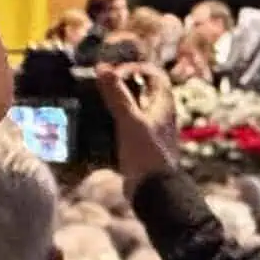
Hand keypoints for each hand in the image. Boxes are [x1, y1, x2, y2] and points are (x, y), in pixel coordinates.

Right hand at [96, 63, 176, 181]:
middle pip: (144, 91)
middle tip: (102, 84)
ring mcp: (152, 132)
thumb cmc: (147, 155)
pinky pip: (128, 128)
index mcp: (163, 105)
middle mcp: (160, 116)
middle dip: (124, 85)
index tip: (115, 73)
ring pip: (135, 110)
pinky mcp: (141, 147)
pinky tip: (99, 126)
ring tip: (96, 102)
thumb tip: (103, 68)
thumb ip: (117, 95)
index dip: (136, 68)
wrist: (155, 191)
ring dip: (118, 104)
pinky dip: (115, 123)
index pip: (155, 75)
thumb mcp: (130, 121)